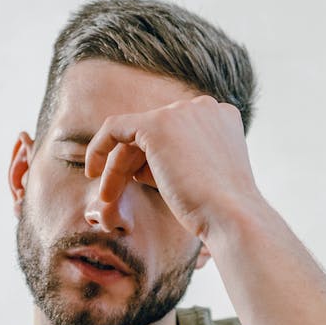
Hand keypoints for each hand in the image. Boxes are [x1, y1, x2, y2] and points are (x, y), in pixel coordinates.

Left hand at [84, 95, 261, 244]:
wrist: (232, 216)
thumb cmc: (220, 212)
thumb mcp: (203, 181)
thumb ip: (178, 164)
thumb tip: (140, 167)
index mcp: (221, 118)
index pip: (176, 132)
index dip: (155, 159)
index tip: (144, 183)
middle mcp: (204, 107)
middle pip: (154, 131)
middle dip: (131, 162)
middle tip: (113, 194)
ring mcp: (181, 113)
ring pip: (134, 135)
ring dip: (117, 167)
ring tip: (106, 198)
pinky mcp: (157, 124)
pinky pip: (115, 128)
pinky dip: (100, 148)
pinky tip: (93, 171)